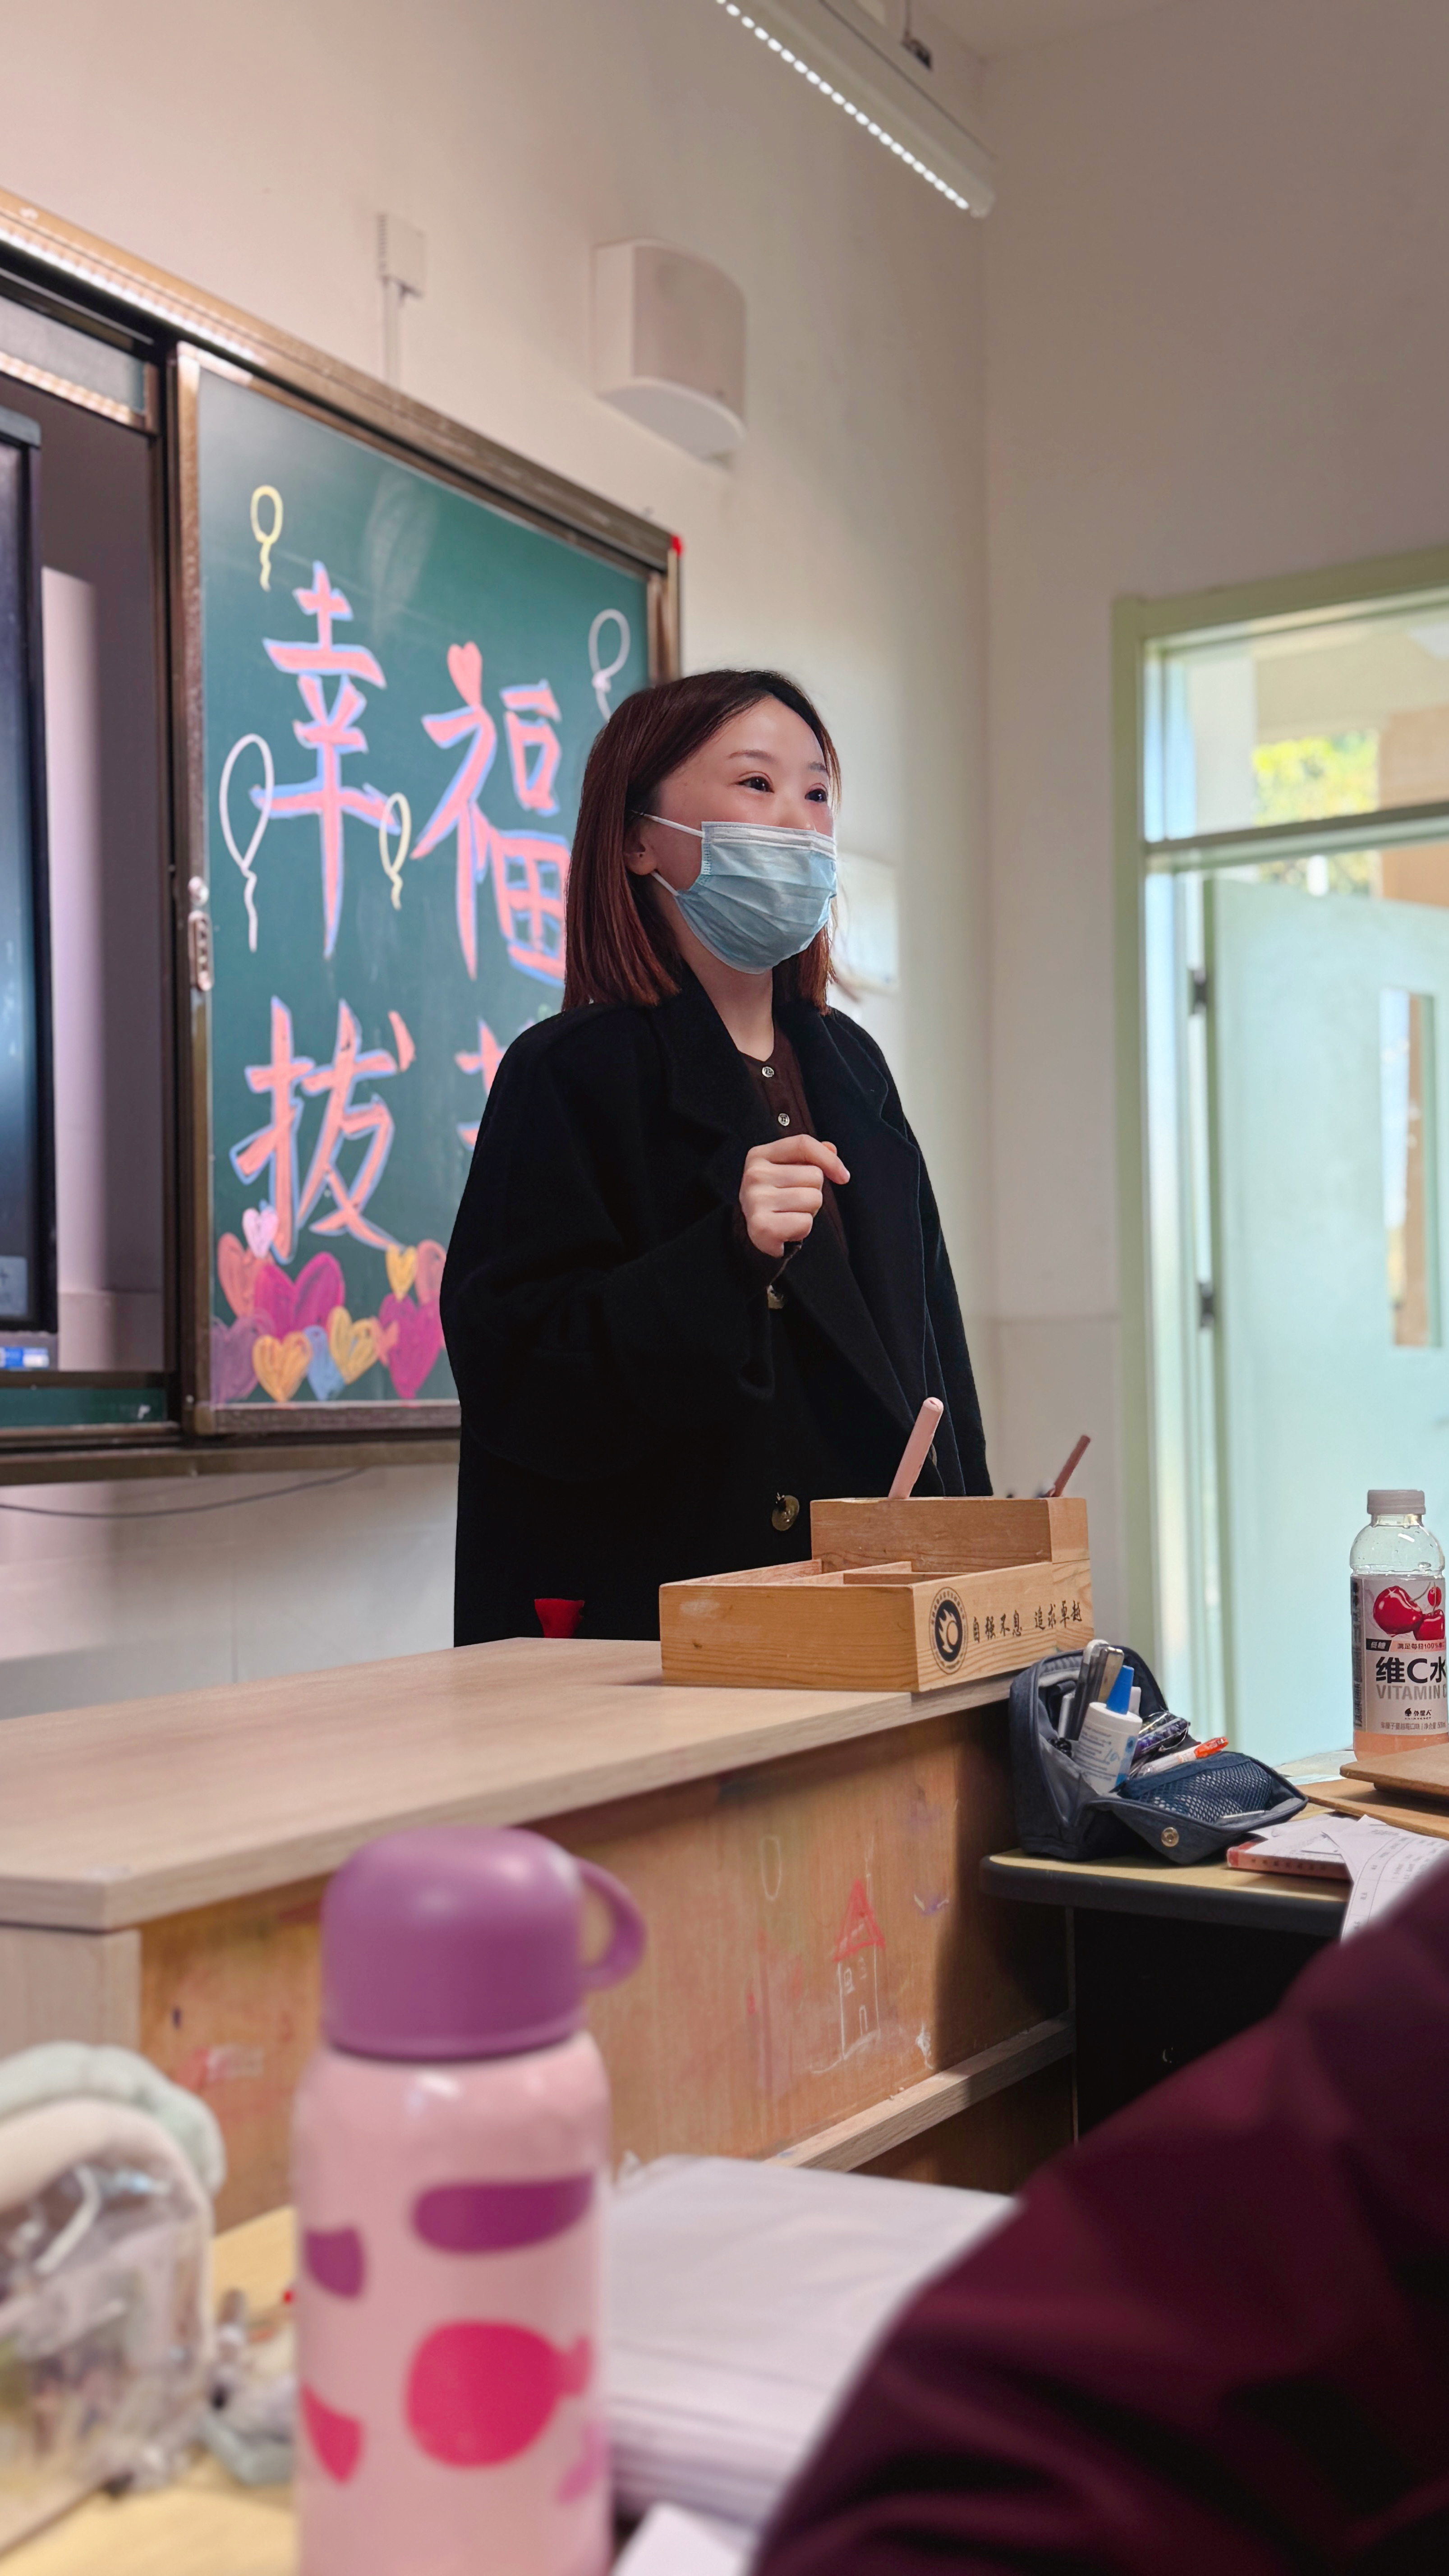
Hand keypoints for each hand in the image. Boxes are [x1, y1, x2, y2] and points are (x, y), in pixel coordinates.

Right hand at [739, 1135, 849, 1259]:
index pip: (803, 1144)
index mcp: (760, 1155)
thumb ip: (809, 1156)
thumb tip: (831, 1149)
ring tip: (791, 1214)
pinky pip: (805, 1222)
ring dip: (809, 1211)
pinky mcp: (762, 1226)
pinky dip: (802, 1229)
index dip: (829, 1159)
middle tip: (794, 1202)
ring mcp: (756, 1200)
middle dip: (813, 1191)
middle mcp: (754, 1175)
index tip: (843, 1176)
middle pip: (814, 1175)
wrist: (757, 1232)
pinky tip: (787, 1228)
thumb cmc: (777, 1198)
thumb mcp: (789, 1170)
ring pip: (814, 1199)